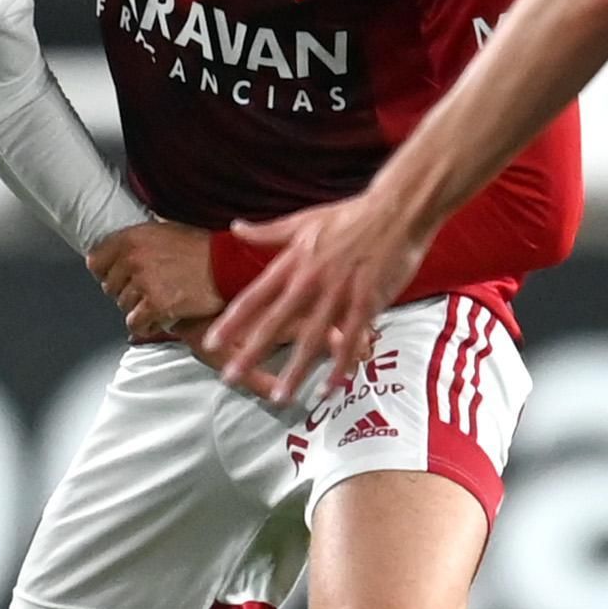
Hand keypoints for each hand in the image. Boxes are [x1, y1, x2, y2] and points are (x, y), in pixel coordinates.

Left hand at [89, 220, 221, 338]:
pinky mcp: (156, 305)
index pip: (95, 261)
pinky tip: (159, 318)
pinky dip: (146, 325)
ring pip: (123, 306)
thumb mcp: (167, 230)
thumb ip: (141, 240)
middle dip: (126, 291)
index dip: (106, 271)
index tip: (117, 277)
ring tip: (158, 303)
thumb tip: (123, 249)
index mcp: (132, 237)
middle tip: (147, 291)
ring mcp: (144, 283)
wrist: (228, 265)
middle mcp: (133, 258)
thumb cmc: (203, 249)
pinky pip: (136, 324)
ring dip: (139, 308)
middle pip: (110, 287)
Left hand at [200, 192, 427, 405]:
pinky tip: (329, 387)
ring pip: (312, 338)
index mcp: (294, 262)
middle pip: (275, 322)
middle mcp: (311, 280)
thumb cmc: (350, 214)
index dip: (232, 321)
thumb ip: (268, 232)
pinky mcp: (367, 302)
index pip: (255, 296)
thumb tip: (236, 228)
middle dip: (252, 352)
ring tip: (280, 397)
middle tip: (230, 377)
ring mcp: (339, 293)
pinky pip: (350, 339)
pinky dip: (339, 364)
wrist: (395, 211)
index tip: (212, 342)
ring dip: (295, 370)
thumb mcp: (303, 220)